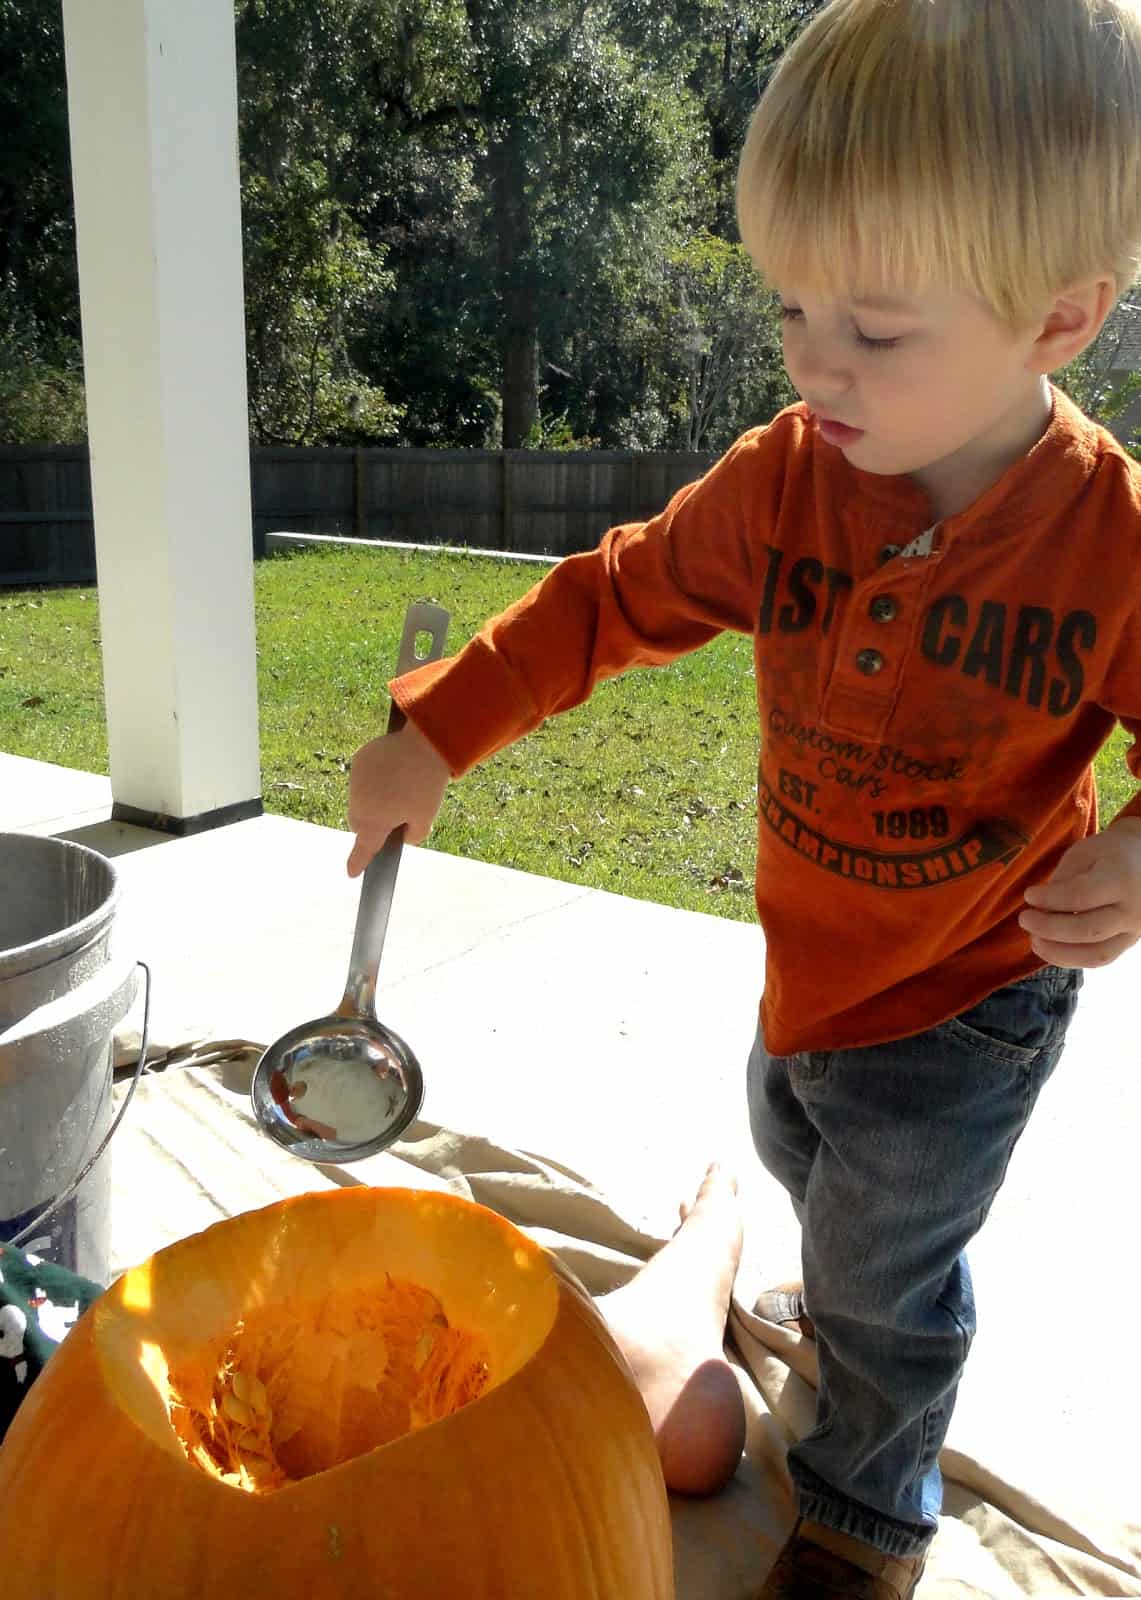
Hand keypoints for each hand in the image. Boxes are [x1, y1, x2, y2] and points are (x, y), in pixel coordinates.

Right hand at [346, 720, 450, 877]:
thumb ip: (414, 835)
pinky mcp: (360, 761)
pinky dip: (373, 780)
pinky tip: (393, 771)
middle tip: (395, 816)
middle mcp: (359, 803)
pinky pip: (362, 778)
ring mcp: (357, 780)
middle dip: (372, 824)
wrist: (424, 744)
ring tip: (399, 788)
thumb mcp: (426, 817)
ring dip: (372, 800)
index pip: (364, 847)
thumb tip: (403, 836)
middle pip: (359, 822)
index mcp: (375, 821)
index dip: (358, 861)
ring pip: (359, 799)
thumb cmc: (427, 785)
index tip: (351, 872)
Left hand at [1019, 817, 1140, 966]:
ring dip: (1058, 952)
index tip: (1029, 895)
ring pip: (1096, 954)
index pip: (1080, 896)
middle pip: (1087, 930)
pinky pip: (1100, 960)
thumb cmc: (1108, 853)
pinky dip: (1071, 959)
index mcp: (1121, 878)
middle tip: (1024, 919)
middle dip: (1049, 928)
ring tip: (1033, 940)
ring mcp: (1135, 931)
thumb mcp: (1084, 853)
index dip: (1049, 899)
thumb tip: (1042, 912)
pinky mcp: (1130, 943)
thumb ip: (1064, 881)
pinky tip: (1049, 949)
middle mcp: (1133, 909)